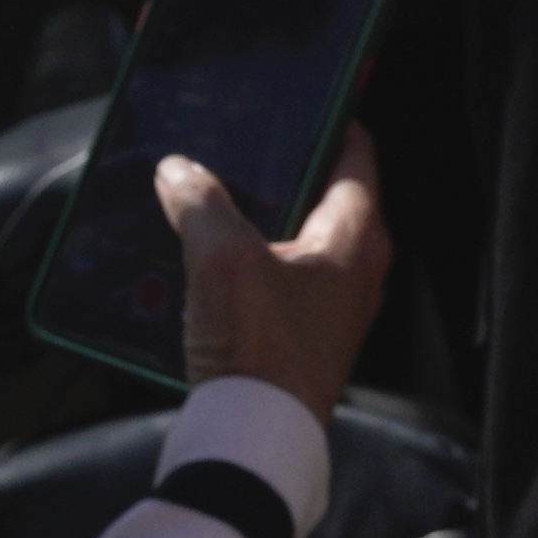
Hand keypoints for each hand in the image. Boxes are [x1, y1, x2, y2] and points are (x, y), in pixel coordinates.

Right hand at [162, 121, 394, 418]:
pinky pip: (283, 282)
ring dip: (264, 222)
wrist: (257, 438)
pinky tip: (211, 263)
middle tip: (243, 148)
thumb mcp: (222, 259)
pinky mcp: (304, 338)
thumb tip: (179, 171)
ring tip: (215, 199)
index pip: (356, 154)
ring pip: (302, 242)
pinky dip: (254, 265)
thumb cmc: (260, 348)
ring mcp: (333, 307)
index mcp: (357, 236)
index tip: (307, 99)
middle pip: (326, 197)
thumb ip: (201, 204)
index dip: (331, 121)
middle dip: (286, 173)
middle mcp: (357, 268)